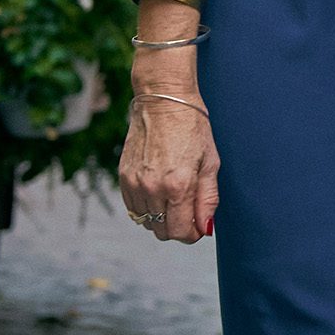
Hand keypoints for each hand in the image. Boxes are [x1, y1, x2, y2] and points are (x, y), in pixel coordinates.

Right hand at [119, 84, 218, 243]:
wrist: (164, 100)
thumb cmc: (192, 128)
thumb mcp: (210, 162)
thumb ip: (208, 200)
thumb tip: (205, 228)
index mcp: (178, 185)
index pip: (182, 232)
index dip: (193, 234)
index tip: (199, 225)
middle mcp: (153, 187)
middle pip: (163, 231)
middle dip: (178, 227)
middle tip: (188, 210)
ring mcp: (135, 183)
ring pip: (147, 222)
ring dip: (161, 217)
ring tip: (173, 195)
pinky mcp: (123, 176)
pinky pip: (133, 208)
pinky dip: (146, 207)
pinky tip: (158, 190)